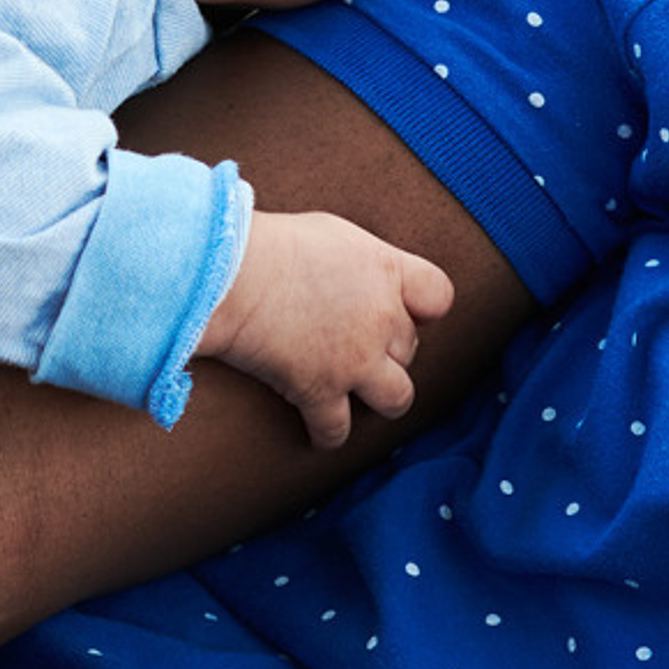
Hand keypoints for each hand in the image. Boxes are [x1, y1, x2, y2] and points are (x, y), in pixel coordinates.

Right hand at [196, 208, 454, 451]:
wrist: (230, 273)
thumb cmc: (271, 243)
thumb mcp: (331, 233)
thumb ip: (360, 259)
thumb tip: (357, 272)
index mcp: (387, 272)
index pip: (438, 295)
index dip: (423, 307)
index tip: (402, 309)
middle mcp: (380, 319)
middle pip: (409, 346)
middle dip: (387, 348)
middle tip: (355, 343)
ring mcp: (355, 360)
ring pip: (398, 398)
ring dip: (381, 397)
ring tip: (358, 391)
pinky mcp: (320, 391)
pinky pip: (337, 430)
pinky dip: (328, 434)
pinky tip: (318, 431)